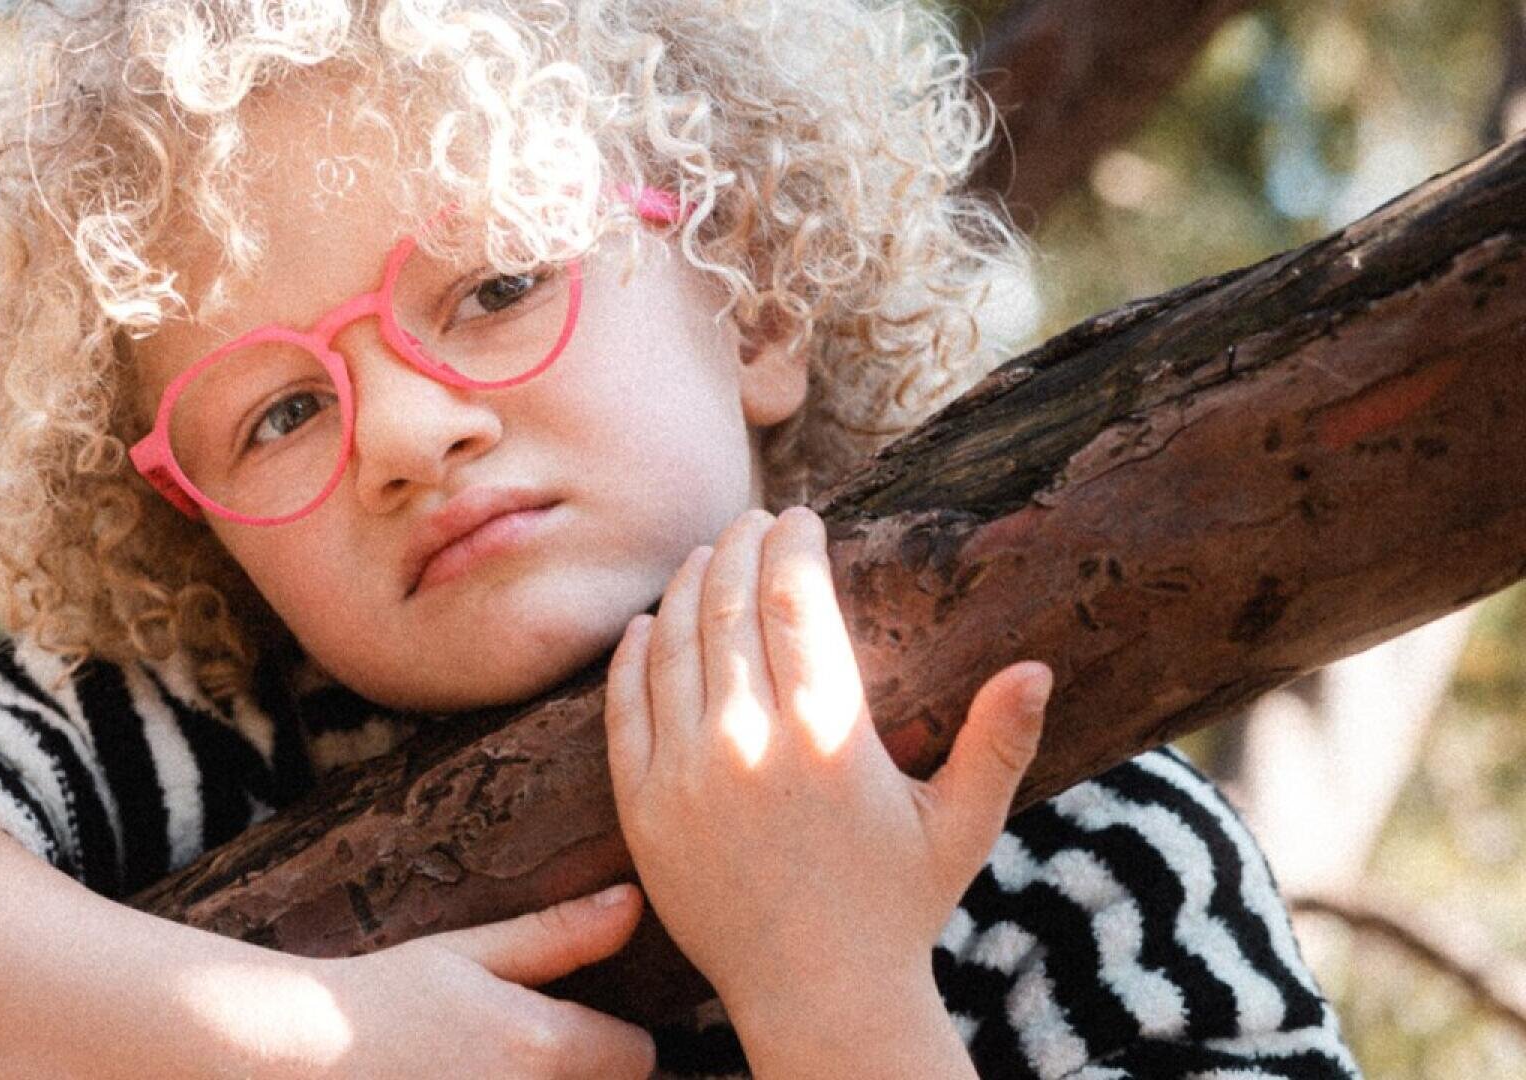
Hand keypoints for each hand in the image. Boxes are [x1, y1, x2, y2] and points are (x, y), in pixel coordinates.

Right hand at [308, 884, 655, 1078]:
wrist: (303, 1056)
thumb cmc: (385, 997)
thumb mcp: (471, 953)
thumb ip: (560, 936)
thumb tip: (633, 903)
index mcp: (542, 1046)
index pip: (638, 1056)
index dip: (613, 1037)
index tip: (575, 1026)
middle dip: (585, 1072)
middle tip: (525, 1049)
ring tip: (495, 1067)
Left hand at [602, 506, 1052, 1023]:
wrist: (816, 996)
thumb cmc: (897, 908)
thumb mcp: (963, 827)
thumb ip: (999, 743)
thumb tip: (1038, 667)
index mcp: (829, 734)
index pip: (796, 600)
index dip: (793, 544)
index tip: (800, 517)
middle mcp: (749, 742)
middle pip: (728, 604)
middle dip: (739, 546)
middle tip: (752, 519)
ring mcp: (686, 773)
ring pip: (672, 643)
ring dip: (685, 584)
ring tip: (704, 556)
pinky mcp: (643, 807)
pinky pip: (625, 707)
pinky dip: (633, 655)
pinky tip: (646, 625)